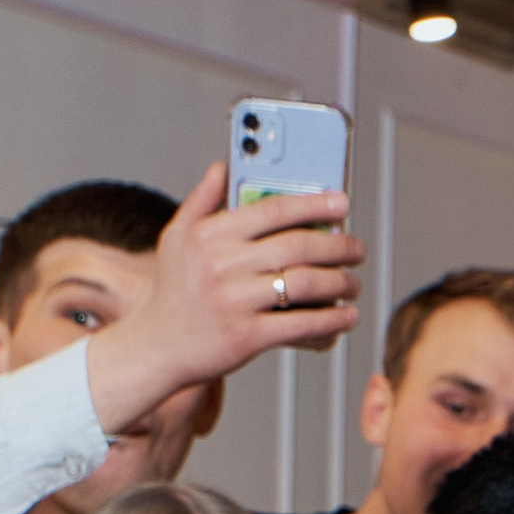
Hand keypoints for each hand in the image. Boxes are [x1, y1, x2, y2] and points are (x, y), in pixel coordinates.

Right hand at [86, 161, 358, 430]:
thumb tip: (222, 166)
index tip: (341, 203)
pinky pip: (300, 324)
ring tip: (353, 283)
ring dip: (339, 283)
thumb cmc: (173, 291)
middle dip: (337, 246)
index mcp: (211, 235)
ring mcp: (236, 302)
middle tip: (356, 248)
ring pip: (304, 284)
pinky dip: (330, 319)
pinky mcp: (246, 337)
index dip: (313, 204)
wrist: (157, 347)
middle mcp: (223, 265)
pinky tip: (346, 316)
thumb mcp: (177, 237)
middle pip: (296, 246)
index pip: (273, 210)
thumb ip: (202, 200)